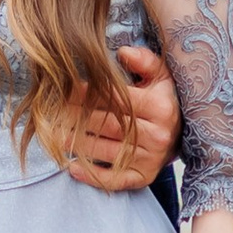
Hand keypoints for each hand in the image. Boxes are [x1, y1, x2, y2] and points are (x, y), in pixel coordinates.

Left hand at [65, 41, 178, 194]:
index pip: (116, 99)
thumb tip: (123, 52)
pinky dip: (92, 176)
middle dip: (76, 118)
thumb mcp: (161, 76)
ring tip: (53, 134)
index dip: (88, 94)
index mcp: (159, 108)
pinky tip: (71, 168)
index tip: (64, 89)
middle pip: (107, 125)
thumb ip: (144, 61)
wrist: (182, 135)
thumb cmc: (163, 100)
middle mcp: (156, 135)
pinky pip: (116, 180)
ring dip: (76, 144)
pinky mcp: (145, 177)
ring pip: (106, 151)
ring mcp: (150, 159)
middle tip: (51, 111)